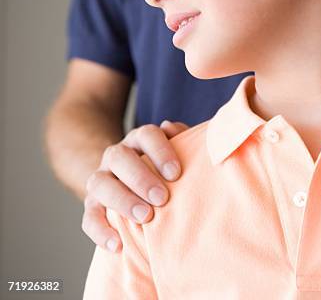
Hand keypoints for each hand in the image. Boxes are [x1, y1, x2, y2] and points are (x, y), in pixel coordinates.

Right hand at [82, 120, 189, 251]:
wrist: (131, 182)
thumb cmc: (164, 168)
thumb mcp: (175, 151)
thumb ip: (181, 138)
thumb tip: (171, 126)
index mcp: (138, 140)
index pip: (146, 135)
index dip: (160, 151)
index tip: (176, 173)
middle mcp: (116, 156)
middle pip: (119, 157)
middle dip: (140, 178)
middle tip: (161, 198)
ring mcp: (101, 179)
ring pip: (100, 184)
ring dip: (122, 200)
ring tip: (145, 217)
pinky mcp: (91, 205)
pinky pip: (89, 217)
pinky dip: (101, 231)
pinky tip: (118, 244)